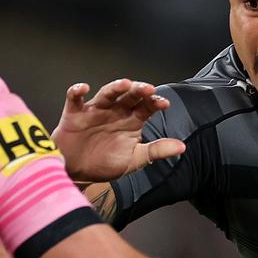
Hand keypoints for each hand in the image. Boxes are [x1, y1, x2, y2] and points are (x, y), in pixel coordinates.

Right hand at [51, 79, 185, 181]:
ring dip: (115, 88)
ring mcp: (95, 111)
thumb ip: (157, 150)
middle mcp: (116, 111)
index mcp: (132, 120)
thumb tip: (183, 147)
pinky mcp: (74, 114)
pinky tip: (83, 88)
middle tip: (148, 89)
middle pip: (129, 96)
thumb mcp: (135, 159)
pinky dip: (76, 91)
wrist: (78, 174)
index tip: (164, 103)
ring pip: (107, 94)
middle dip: (139, 91)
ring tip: (125, 84)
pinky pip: (74, 99)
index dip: (155, 103)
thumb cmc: (106, 163)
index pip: (147, 107)